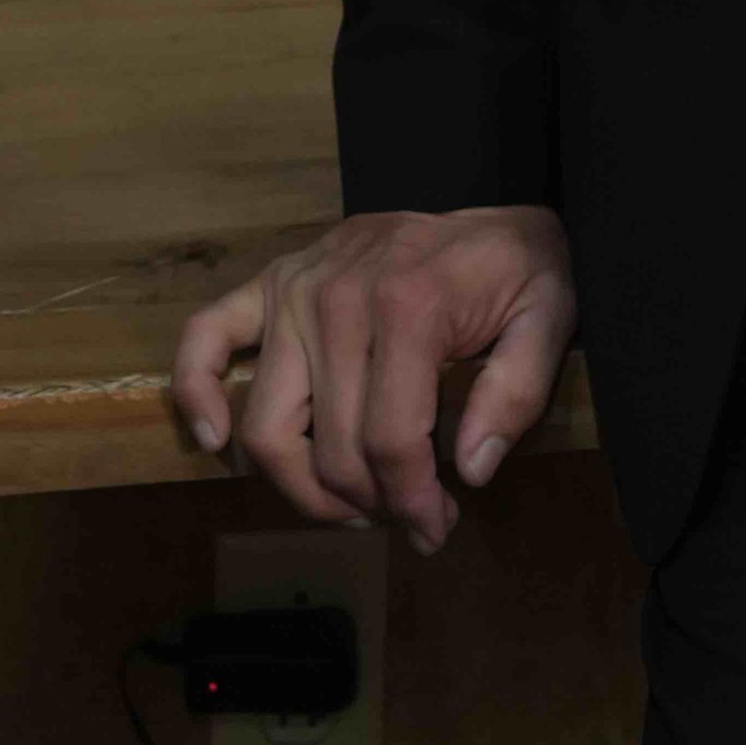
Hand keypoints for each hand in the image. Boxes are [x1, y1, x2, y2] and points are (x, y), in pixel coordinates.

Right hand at [170, 201, 576, 559]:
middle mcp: (340, 294)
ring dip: (301, 486)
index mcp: (408, 302)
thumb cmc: (519, 273)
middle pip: (331, 447)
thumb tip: (469, 470)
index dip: (412, 504)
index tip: (437, 529)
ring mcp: (297, 286)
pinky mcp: (272, 282)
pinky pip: (207, 337)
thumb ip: (516, 392)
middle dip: (370, 506)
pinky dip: (196, 391)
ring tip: (350, 504)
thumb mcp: (549, 318)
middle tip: (407, 520)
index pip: (390, 441)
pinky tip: (213, 441)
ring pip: (267, 425)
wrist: (492, 215)